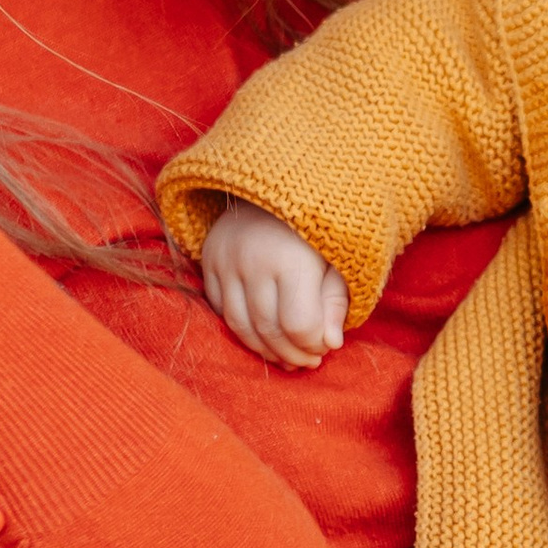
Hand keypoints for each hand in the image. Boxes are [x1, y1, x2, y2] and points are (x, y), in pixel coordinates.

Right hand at [201, 204, 347, 368]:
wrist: (274, 186)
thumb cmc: (316, 227)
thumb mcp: (338, 258)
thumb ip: (336, 301)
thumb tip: (331, 344)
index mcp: (291, 258)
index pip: (298, 324)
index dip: (313, 345)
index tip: (326, 347)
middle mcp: (253, 261)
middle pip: (268, 329)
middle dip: (291, 354)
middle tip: (307, 361)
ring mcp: (226, 262)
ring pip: (239, 326)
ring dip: (264, 350)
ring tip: (286, 357)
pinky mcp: (209, 263)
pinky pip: (220, 311)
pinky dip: (241, 331)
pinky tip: (262, 337)